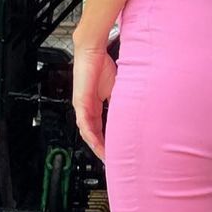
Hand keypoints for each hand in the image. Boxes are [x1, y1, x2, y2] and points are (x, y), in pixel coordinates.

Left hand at [71, 42, 116, 161]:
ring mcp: (81, 107)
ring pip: (87, 132)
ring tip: (105, 156)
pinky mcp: (80, 103)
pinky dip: (91, 135)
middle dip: (101, 149)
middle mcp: (85, 109)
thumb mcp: (115, 88)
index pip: (100, 129)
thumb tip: (131, 112)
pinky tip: (97, 143)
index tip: (115, 151)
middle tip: (111, 160)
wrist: (92, 51)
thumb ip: (119, 101)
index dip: (106, 141)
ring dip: (96, 146)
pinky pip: (84, 123)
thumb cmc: (101, 65)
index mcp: (93, 106)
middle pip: (92, 135)